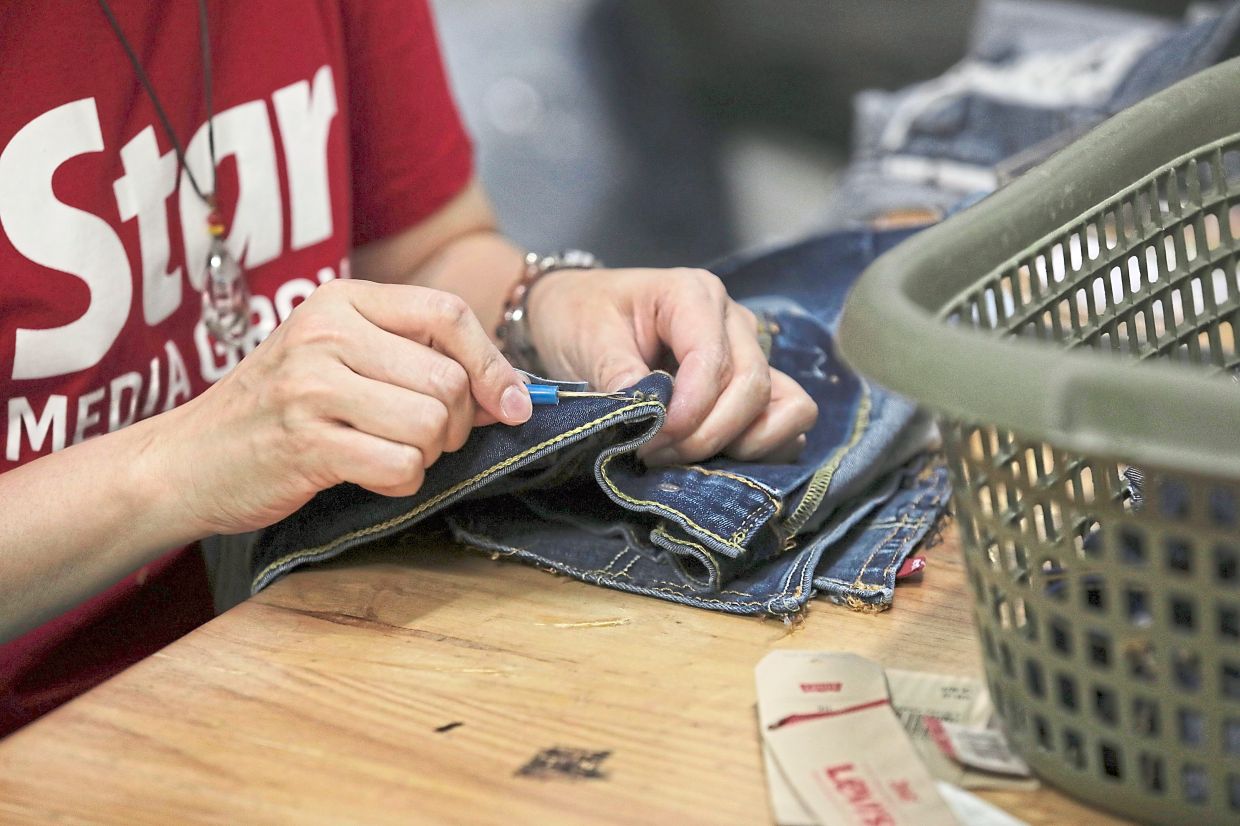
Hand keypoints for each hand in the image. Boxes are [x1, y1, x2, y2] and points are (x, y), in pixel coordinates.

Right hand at [156, 279, 531, 535]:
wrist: (187, 459)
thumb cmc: (278, 408)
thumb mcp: (339, 357)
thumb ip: (416, 359)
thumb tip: (512, 391)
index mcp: (342, 301)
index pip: (448, 314)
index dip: (494, 363)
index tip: (514, 403)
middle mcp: (327, 333)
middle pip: (450, 380)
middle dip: (457, 424)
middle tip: (425, 438)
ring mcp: (312, 387)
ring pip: (431, 425)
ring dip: (426, 455)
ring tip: (387, 452)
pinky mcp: (306, 443)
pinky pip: (401, 467)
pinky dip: (401, 483)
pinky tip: (368, 475)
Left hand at [526, 267, 817, 464]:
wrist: (579, 314)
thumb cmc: (582, 317)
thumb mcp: (587, 339)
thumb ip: (617, 374)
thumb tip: (648, 417)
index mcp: (693, 295)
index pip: (714, 360)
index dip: (690, 410)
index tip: (651, 441)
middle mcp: (733, 320)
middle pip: (753, 386)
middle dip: (708, 434)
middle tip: (656, 455)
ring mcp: (751, 352)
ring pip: (783, 405)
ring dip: (741, 443)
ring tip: (685, 456)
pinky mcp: (755, 385)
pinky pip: (788, 419)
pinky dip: (762, 447)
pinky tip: (715, 457)